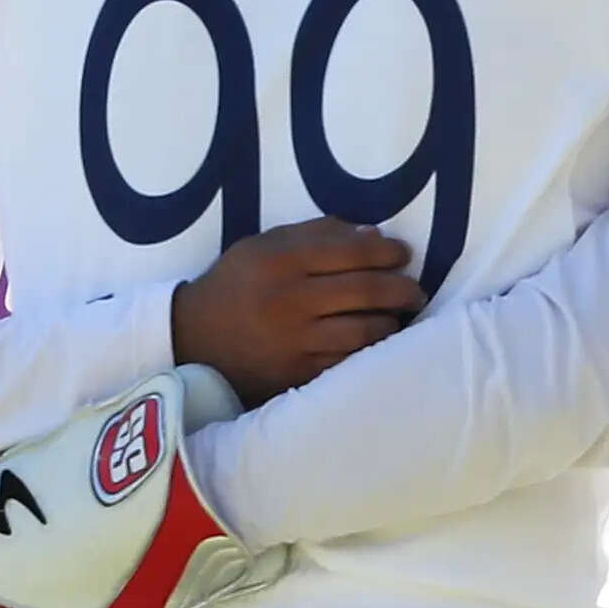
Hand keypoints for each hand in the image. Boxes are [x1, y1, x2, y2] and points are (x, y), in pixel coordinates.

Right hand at [171, 218, 426, 404]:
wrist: (194, 339)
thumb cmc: (236, 285)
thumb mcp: (263, 246)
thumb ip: (316, 235)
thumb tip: (374, 235)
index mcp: (282, 260)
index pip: (352, 251)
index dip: (388, 252)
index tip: (403, 254)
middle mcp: (291, 299)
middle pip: (366, 290)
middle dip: (401, 289)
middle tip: (414, 290)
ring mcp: (296, 340)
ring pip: (365, 330)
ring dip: (392, 322)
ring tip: (399, 316)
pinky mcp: (298, 373)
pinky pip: (349, 361)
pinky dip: (371, 351)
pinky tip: (379, 343)